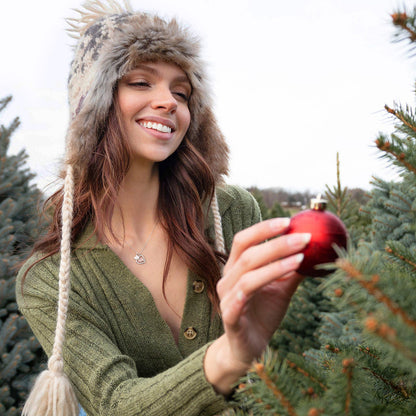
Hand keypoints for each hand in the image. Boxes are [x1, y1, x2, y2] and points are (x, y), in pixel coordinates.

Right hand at [204, 218, 310, 393]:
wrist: (248, 348)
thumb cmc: (263, 312)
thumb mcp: (281, 288)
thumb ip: (292, 270)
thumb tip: (315, 249)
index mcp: (236, 268)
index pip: (244, 240)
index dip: (264, 228)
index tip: (289, 221)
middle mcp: (227, 279)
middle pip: (247, 254)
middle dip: (275, 243)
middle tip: (303, 237)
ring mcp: (227, 298)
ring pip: (247, 275)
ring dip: (274, 264)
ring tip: (301, 257)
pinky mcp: (230, 318)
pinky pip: (240, 300)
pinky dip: (257, 288)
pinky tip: (276, 284)